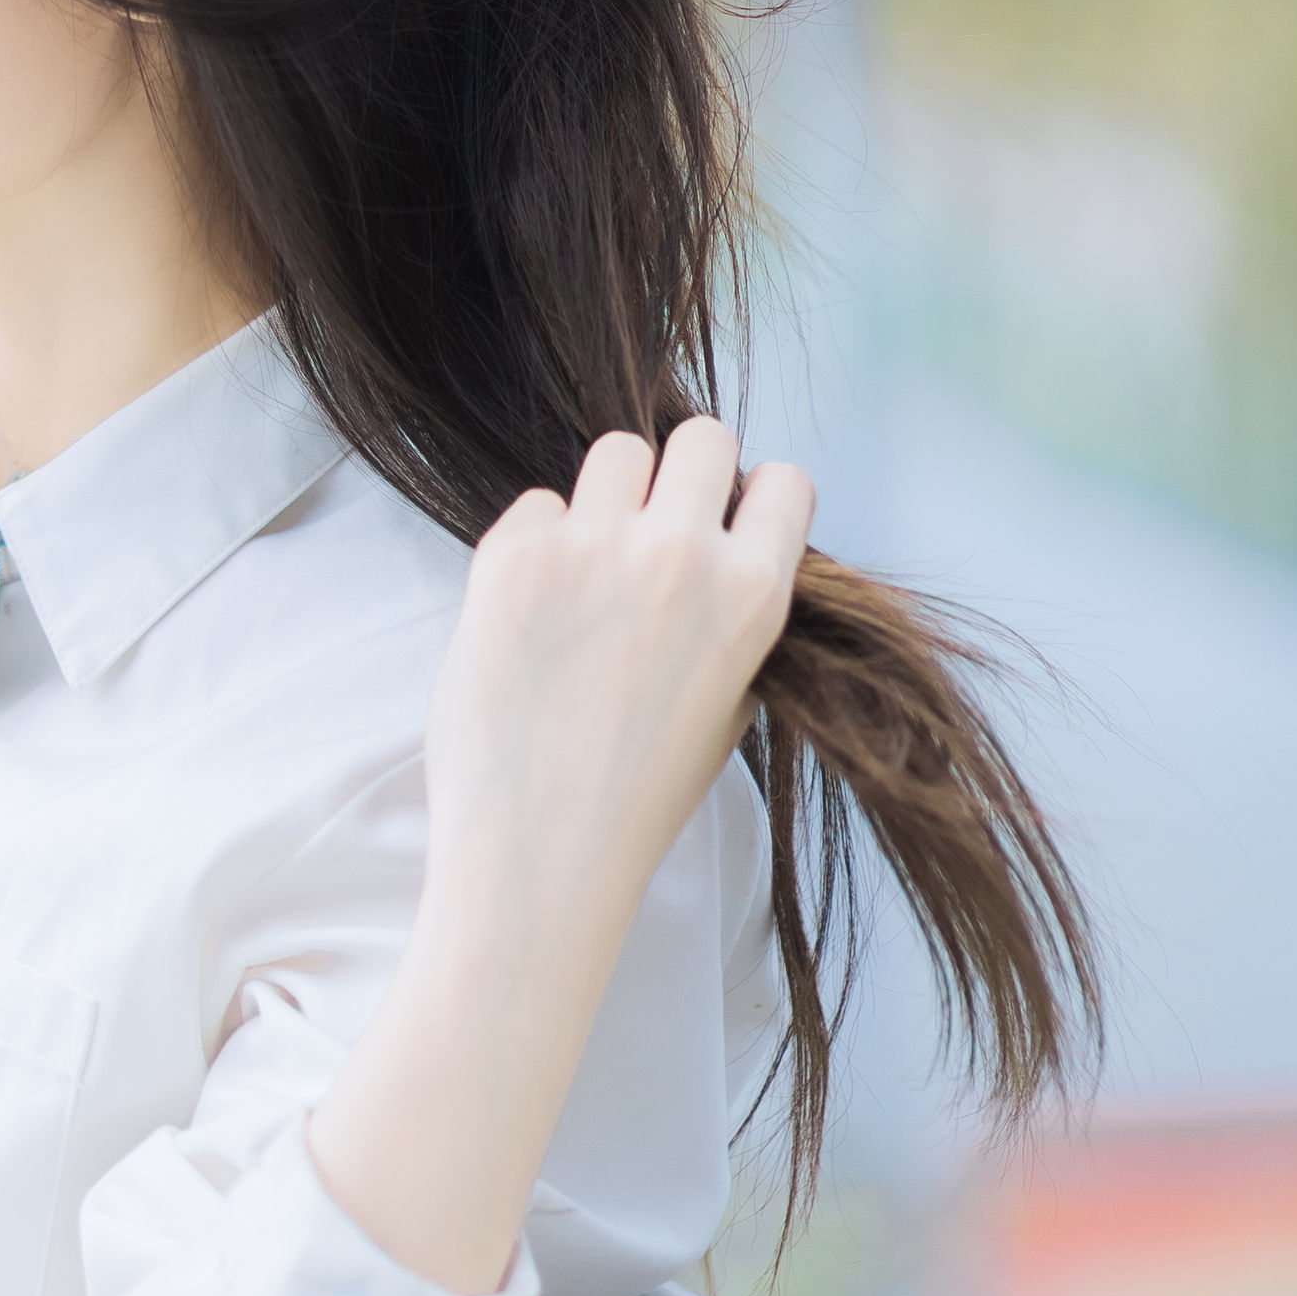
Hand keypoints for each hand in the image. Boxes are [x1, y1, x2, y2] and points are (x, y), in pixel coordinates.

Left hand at [307, 420, 811, 1294]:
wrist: (541, 858)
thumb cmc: (638, 796)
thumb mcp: (729, 703)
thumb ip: (731, 613)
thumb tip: (717, 541)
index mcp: (751, 598)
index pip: (786, 480)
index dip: (752, 500)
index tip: (726, 529)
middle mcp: (680, 556)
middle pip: (700, 437)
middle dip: (683, 475)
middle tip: (655, 531)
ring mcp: (591, 548)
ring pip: (616, 451)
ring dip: (608, 496)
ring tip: (591, 568)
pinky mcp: (511, 557)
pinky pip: (536, 504)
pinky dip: (537, 542)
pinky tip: (533, 610)